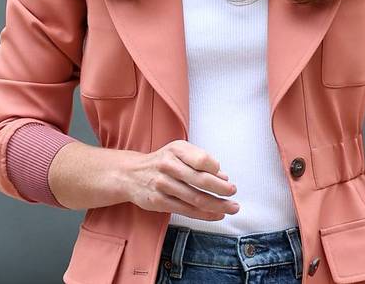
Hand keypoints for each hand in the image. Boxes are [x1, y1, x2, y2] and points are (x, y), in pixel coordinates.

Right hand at [123, 140, 239, 220]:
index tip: (226, 177)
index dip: (216, 169)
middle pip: (200, 179)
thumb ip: (200, 161)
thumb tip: (224, 176)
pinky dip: (205, 214)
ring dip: (217, 204)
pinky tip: (217, 214)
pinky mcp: (159, 201)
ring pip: (195, 198)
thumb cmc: (161, 162)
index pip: (201, 159)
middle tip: (233, 192)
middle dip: (221, 189)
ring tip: (232, 207)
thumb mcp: (178, 152)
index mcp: (176, 150)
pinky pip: (187, 210)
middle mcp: (168, 165)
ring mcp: (163, 184)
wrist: (130, 174)